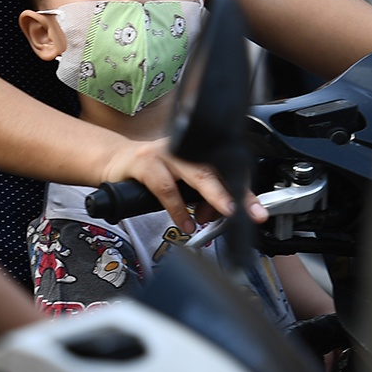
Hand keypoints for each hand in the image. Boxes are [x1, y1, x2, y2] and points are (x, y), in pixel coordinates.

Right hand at [98, 136, 264, 230]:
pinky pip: (166, 187)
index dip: (243, 187)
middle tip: (252, 211)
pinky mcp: (146, 162)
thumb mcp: (180, 185)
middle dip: (238, 192)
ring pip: (196, 174)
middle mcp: (185, 148)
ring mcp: (166, 153)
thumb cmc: (150, 173)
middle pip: (218, 169)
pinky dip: (177, 208)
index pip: (227, 167)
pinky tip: (185, 223)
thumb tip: (218, 215)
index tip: (257, 209)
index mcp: (197, 151)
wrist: (115, 162)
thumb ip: (200, 198)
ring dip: (214, 195)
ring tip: (226, 213)